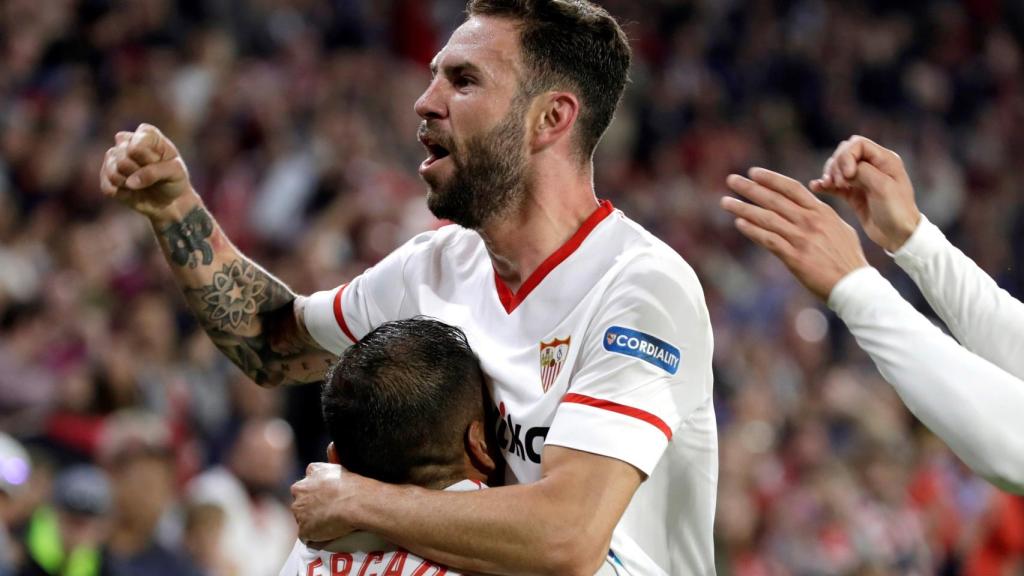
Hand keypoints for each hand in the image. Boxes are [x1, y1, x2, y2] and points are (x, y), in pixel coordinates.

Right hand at [99, 123, 196, 220]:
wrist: (170, 200)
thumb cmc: (174, 179)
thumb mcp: (175, 172)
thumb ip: (154, 172)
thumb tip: (129, 182)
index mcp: (147, 134)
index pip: (136, 144)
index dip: (148, 158)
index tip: (160, 161)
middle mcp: (126, 142)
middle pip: (123, 160)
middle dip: (140, 173)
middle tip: (152, 176)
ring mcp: (113, 158)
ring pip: (113, 172)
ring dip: (130, 184)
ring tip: (142, 183)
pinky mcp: (106, 177)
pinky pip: (107, 187)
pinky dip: (123, 194)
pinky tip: (132, 191)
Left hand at [290, 462, 361, 543]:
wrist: (357, 503)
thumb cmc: (354, 485)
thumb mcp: (342, 465)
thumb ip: (333, 455)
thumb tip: (331, 444)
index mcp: (311, 473)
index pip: (307, 481)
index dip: (316, 490)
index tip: (326, 495)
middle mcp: (300, 489)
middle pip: (300, 499)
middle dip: (309, 504)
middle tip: (327, 510)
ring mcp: (300, 510)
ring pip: (302, 517)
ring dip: (311, 520)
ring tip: (330, 523)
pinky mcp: (304, 529)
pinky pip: (307, 535)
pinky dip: (315, 536)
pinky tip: (328, 534)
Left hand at [721, 168, 868, 300]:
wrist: (854, 285)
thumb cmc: (847, 258)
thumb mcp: (839, 228)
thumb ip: (821, 215)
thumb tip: (807, 206)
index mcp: (822, 211)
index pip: (791, 188)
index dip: (770, 179)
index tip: (753, 172)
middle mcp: (810, 221)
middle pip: (774, 199)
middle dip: (750, 188)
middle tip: (731, 180)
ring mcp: (802, 238)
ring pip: (766, 218)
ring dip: (743, 208)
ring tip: (725, 201)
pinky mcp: (794, 257)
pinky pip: (768, 240)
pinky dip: (752, 230)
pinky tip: (739, 223)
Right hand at [809, 135, 921, 252]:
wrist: (898, 236)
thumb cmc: (897, 211)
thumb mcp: (883, 188)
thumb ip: (863, 172)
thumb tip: (845, 169)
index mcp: (885, 160)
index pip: (858, 144)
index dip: (847, 155)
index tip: (847, 175)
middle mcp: (873, 166)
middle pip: (845, 153)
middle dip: (836, 165)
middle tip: (838, 182)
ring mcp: (862, 180)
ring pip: (838, 167)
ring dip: (829, 174)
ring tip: (828, 185)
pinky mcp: (853, 194)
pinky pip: (835, 184)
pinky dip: (825, 184)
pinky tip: (816, 187)